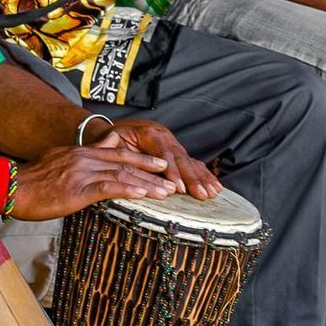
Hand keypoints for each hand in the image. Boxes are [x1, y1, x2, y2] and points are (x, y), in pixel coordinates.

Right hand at [5, 132, 180, 220]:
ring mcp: (82, 172)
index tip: (159, 164)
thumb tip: (101, 152)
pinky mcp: (78, 189)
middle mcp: (84, 158)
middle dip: (151, 169)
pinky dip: (130, 190)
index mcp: (79, 152)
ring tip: (166, 191)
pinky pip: (109, 188)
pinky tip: (144, 196)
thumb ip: (81, 157)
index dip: (140, 158)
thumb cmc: (32, 183)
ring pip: (122, 174)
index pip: (116, 153)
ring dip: (147, 183)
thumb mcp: (58, 162)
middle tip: (172, 176)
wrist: (11, 189)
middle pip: (125, 161)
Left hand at [93, 116, 222, 197]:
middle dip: (193, 178)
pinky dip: (204, 175)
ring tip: (213, 193)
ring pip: (190, 161)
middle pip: (181, 159)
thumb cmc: (112, 139)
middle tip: (203, 194)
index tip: (179, 188)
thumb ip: (115, 151)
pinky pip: (192, 164)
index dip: (172, 172)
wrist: (115, 130)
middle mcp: (165, 136)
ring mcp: (173, 144)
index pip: (164, 154)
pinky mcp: (176, 153)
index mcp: (150, 132)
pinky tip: (215, 186)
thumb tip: (115, 158)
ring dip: (202, 178)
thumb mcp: (111, 142)